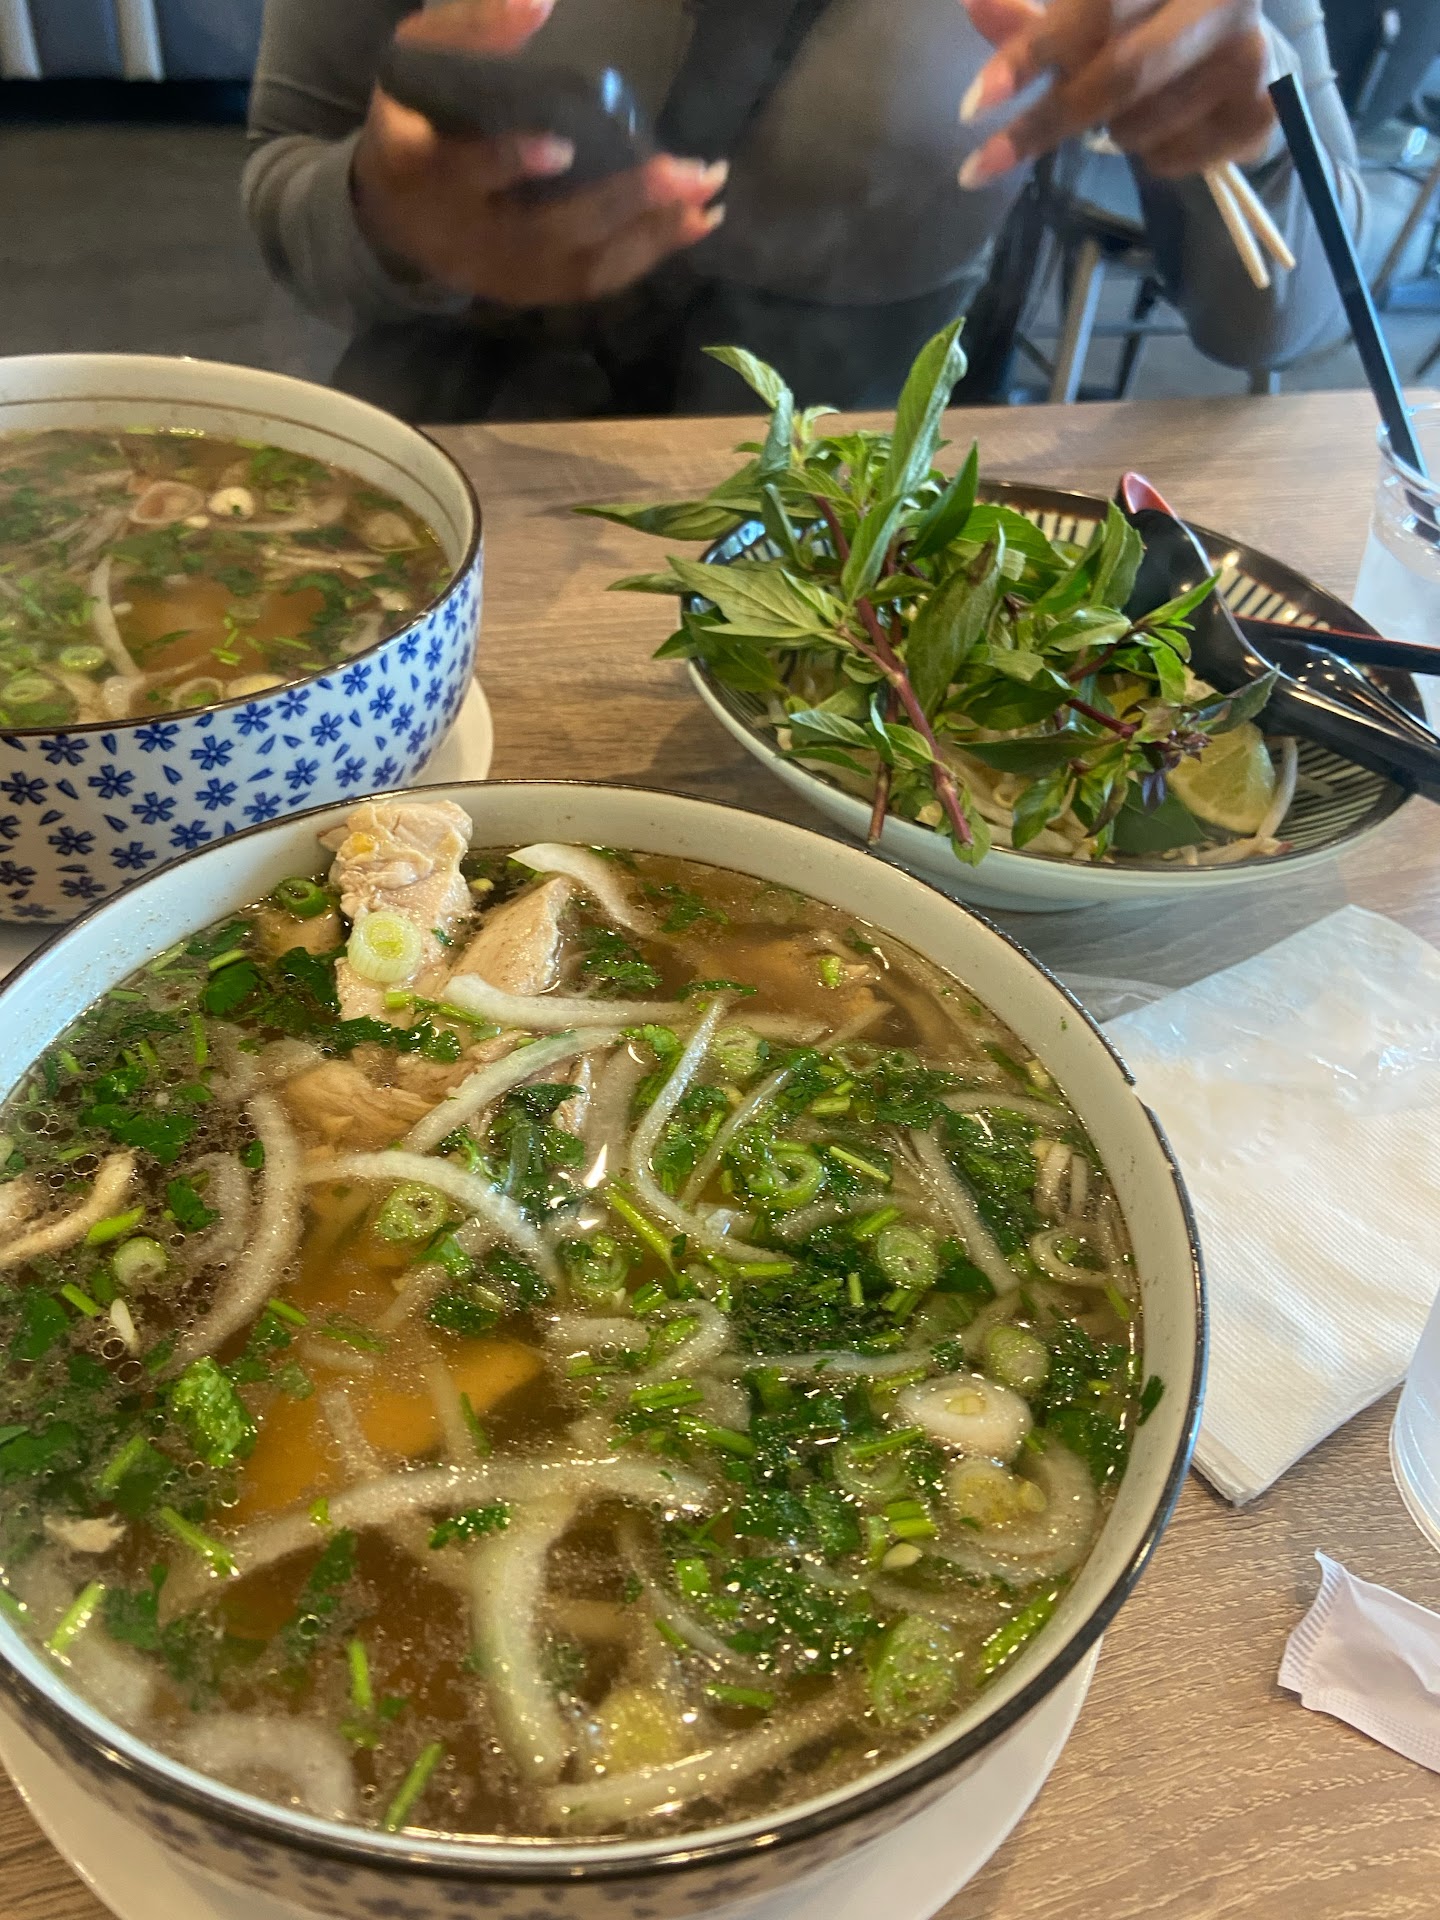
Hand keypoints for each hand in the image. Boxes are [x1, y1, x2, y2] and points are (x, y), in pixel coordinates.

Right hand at [352, 0, 726, 305]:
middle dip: (620, 201)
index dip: (509, 162)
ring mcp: (502, 274)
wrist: (392, 215)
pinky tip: (694, 222)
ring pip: (580, 266)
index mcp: (421, 172)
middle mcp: (465, 237)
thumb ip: (473, 29)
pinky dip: (648, 253)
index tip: (560, 145)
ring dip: (650, 232)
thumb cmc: (415, 122)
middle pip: (548, 231)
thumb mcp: (420, 62)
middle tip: (684, 170)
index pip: (463, 171)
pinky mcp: (531, 292)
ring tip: (706, 193)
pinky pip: (595, 281)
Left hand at [957, 0, 1272, 184]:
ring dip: (1107, 135)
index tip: (974, 105)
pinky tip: (1168, 125)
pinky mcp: (1261, 115)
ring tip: (1128, 108)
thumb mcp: (1097, 8)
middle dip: (1043, 125)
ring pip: (1138, 126)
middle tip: (982, 166)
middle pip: (1119, 77)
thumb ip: (1035, 15)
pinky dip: (1148, 156)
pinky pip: (1169, 160)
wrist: (1246, 47)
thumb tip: (974, 5)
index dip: (1031, 55)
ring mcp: (1251, 58)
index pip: (1094, 8)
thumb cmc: (1152, 20)